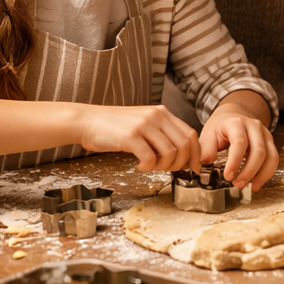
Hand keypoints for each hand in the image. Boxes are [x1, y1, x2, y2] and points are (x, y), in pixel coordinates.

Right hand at [78, 104, 200, 172]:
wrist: (87, 120)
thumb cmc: (115, 127)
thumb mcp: (144, 123)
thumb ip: (162, 133)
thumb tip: (182, 154)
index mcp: (162, 112)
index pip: (190, 134)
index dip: (196, 154)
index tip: (195, 168)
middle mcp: (156, 115)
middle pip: (184, 144)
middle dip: (181, 163)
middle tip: (169, 170)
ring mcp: (143, 124)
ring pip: (169, 152)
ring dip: (163, 166)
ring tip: (151, 167)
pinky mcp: (130, 135)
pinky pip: (149, 158)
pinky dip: (147, 167)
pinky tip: (139, 166)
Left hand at [200, 108, 278, 190]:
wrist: (234, 114)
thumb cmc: (221, 127)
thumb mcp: (208, 134)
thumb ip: (206, 148)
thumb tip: (207, 162)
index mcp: (236, 123)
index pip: (240, 142)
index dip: (235, 161)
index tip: (228, 176)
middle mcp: (254, 126)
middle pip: (259, 150)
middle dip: (249, 171)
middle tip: (237, 184)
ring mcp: (264, 133)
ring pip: (270, 155)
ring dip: (261, 174)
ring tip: (250, 186)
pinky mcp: (270, 142)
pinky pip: (274, 159)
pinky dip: (267, 173)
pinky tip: (257, 182)